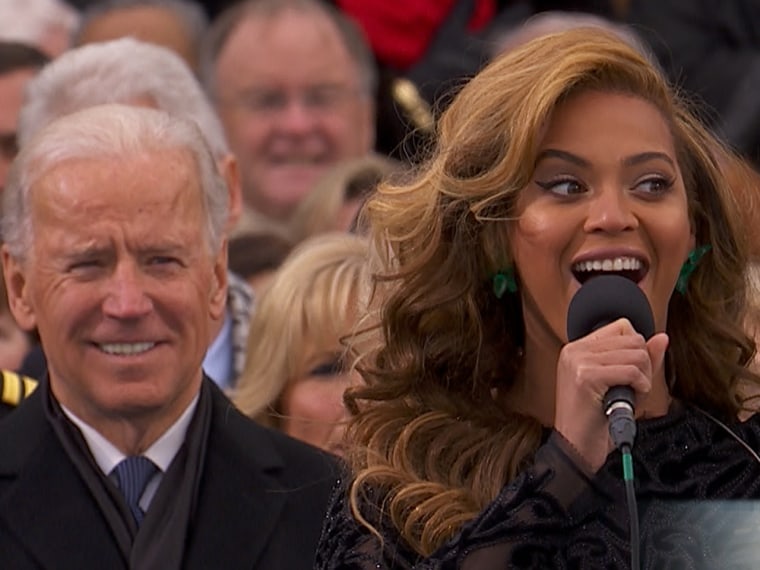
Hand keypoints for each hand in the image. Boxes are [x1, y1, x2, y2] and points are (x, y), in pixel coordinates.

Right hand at [555, 318, 668, 470]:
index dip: (637, 350)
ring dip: (643, 377)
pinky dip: (639, 386)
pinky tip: (629, 399)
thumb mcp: (621, 384)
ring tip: (630, 394)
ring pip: (636, 353)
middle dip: (644, 364)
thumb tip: (661, 338)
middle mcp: (575, 350)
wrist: (576, 449)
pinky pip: (631, 371)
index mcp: (578, 348)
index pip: (622, 326)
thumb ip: (641, 359)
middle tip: (634, 387)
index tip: (631, 374)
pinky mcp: (585, 376)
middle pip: (632, 337)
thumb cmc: (595, 421)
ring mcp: (578, 361)